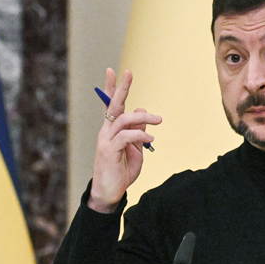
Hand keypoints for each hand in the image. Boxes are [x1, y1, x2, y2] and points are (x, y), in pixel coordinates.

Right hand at [88, 68, 161, 212]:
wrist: (110, 192)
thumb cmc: (121, 171)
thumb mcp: (135, 150)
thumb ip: (139, 132)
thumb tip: (142, 112)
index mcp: (112, 129)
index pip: (111, 105)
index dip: (113, 88)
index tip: (114, 71)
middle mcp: (106, 131)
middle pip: (113, 105)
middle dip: (121, 88)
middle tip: (129, 72)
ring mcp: (106, 140)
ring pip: (123, 119)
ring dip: (143, 117)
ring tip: (158, 120)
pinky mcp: (109, 150)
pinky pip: (125, 136)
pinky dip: (140, 135)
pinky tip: (150, 139)